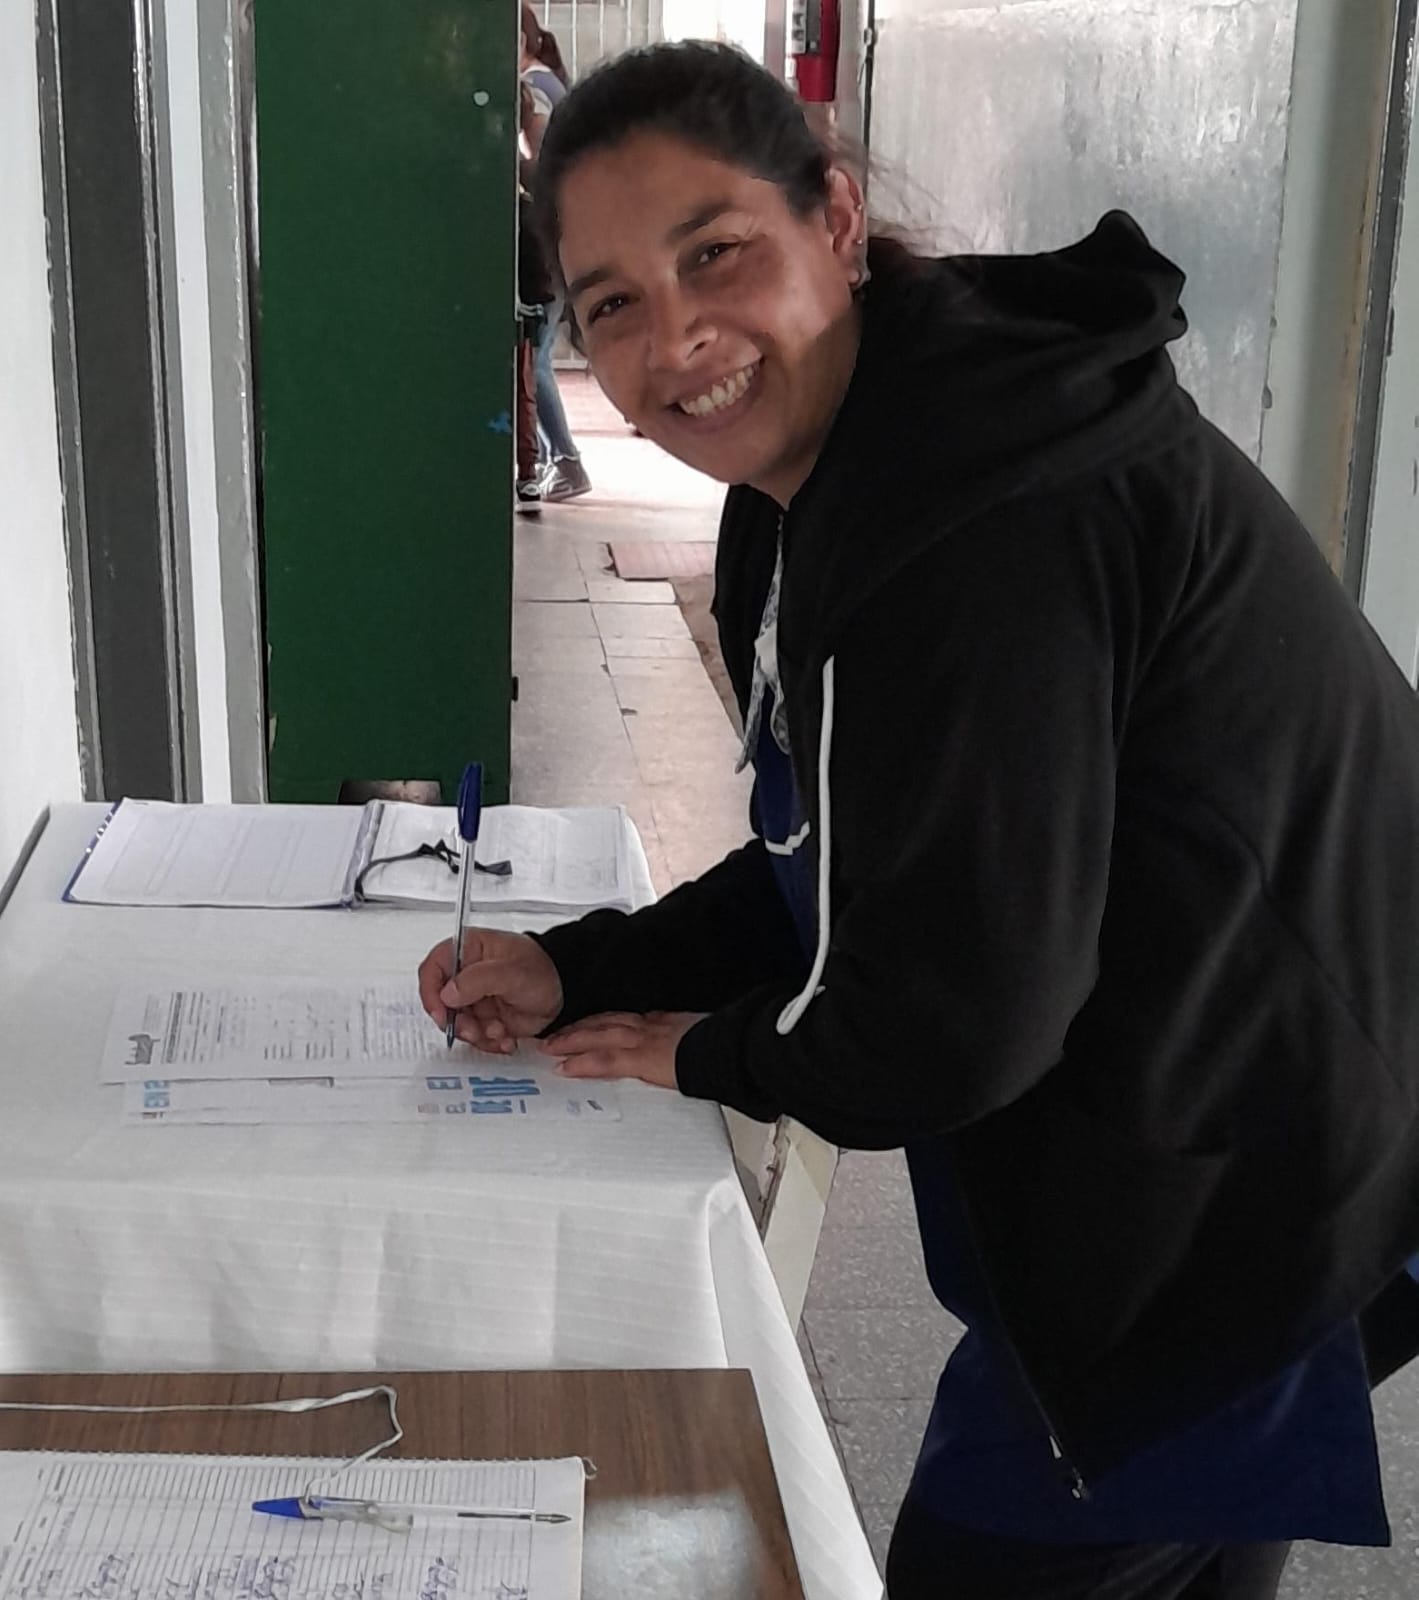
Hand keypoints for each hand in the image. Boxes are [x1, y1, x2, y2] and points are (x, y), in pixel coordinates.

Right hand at [417, 929, 563, 1053]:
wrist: (565, 991)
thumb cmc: (542, 969)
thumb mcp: (511, 972)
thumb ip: (477, 980)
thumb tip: (447, 993)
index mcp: (467, 951)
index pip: (432, 969)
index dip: (431, 993)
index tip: (442, 1013)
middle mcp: (466, 976)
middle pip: (441, 1003)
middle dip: (458, 1022)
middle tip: (475, 1030)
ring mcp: (474, 999)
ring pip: (458, 1024)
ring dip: (477, 1034)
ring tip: (499, 1030)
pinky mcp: (484, 1018)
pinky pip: (474, 1037)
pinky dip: (489, 1042)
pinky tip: (505, 1037)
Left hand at [538, 1011, 706, 1089]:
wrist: (725, 1047)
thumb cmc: (719, 1042)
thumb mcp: (698, 1031)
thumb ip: (681, 1033)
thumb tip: (680, 1038)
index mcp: (660, 1021)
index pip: (622, 1018)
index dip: (600, 1021)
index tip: (587, 1024)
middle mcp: (646, 1027)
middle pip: (603, 1023)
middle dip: (577, 1028)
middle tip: (555, 1035)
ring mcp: (641, 1041)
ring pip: (597, 1036)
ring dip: (571, 1041)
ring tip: (550, 1047)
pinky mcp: (640, 1060)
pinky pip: (604, 1061)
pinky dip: (582, 1063)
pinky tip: (566, 1067)